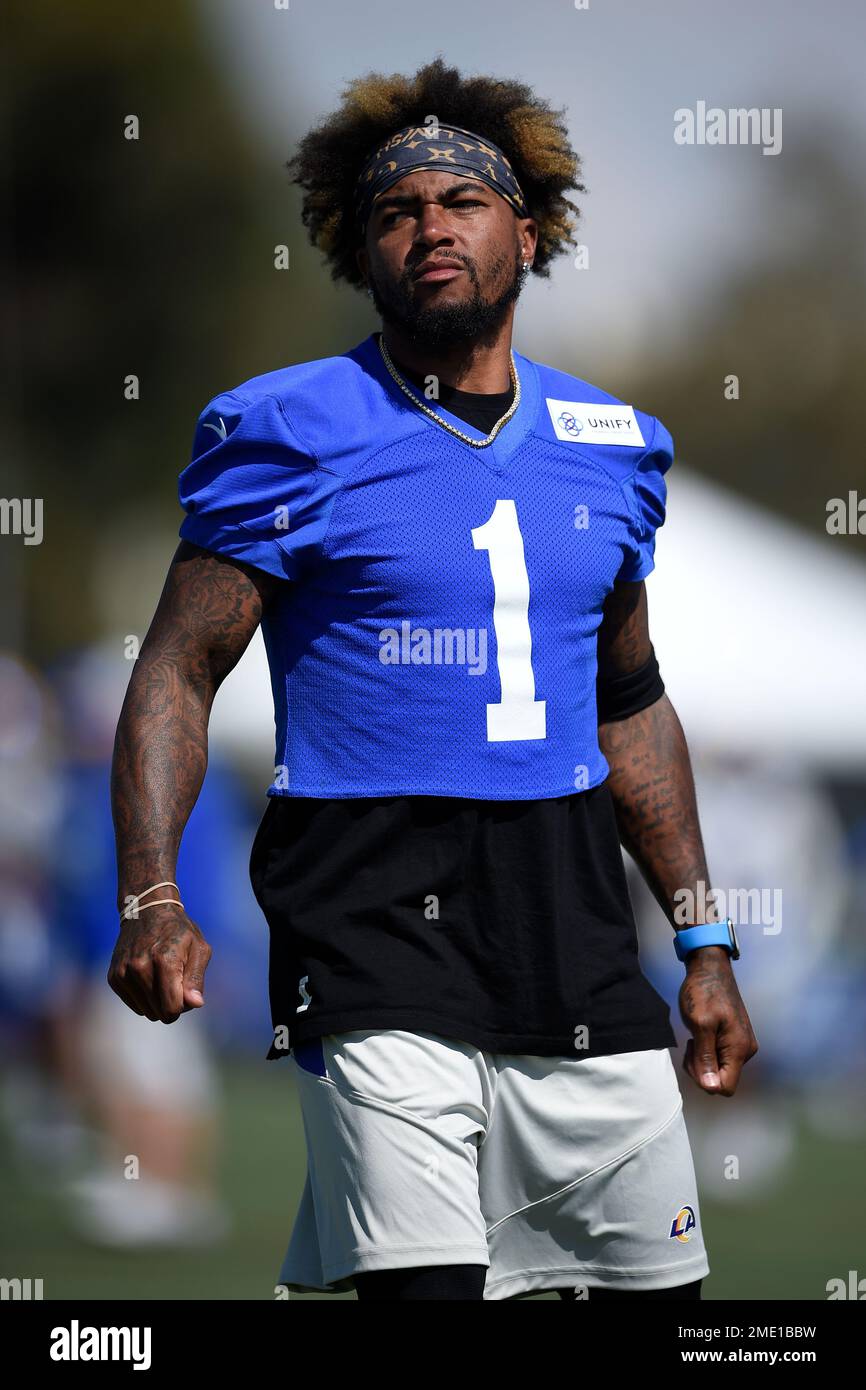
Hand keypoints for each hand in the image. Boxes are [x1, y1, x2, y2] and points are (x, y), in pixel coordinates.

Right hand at [107, 904, 211, 1022]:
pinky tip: (149, 977)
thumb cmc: (179, 931)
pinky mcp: (114, 977)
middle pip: (159, 1013)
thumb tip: (195, 1004)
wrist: (146, 911)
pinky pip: (134, 1005)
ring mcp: (124, 972)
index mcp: (164, 960)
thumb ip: (196, 978)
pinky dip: (144, 997)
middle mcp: (139, 967)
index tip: (186, 991)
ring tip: (162, 978)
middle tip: (176, 982)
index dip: (184, 1006)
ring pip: (146, 1011)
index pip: (172, 1008)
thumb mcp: (199, 948)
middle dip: (171, 1004)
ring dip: (157, 1002)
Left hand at [678, 946, 757, 1095]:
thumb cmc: (704, 992)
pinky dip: (706, 1052)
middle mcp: (745, 1051)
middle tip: (690, 1045)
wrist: (710, 969)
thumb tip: (711, 1087)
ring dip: (702, 1061)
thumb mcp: (700, 1024)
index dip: (705, 1081)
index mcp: (739, 1049)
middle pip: (721, 1080)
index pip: (726, 1087)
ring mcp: (741, 1044)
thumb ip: (705, 1056)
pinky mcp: (735, 1038)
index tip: (694, 1057)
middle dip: (701, 1069)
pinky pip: (720, 1058)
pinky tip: (699, 1036)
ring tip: (694, 1038)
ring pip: (719, 1070)